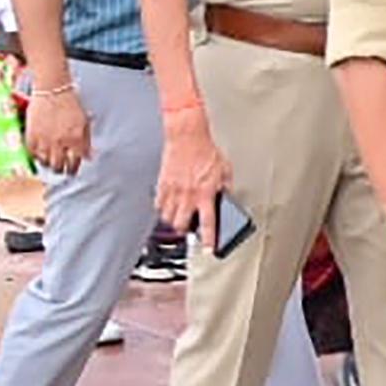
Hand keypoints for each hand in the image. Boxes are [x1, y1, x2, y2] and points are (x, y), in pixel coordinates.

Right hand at [24, 78, 91, 174]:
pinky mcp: (31, 135)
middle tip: (60, 168)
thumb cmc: (70, 103)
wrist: (53, 90)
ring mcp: (44, 139)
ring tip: (50, 161)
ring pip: (45, 162)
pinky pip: (32, 152)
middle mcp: (60, 142)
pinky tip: (39, 153)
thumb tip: (88, 157)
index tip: (71, 170)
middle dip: (60, 169)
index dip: (73, 169)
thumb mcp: (84, 122)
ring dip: (48, 163)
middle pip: (59, 166)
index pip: (75, 163)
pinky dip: (36, 155)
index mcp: (75, 139)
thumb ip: (86, 141)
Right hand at [154, 106, 229, 234]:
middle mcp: (188, 195)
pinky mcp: (162, 184)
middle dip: (185, 230)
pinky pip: (158, 204)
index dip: (209, 239)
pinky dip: (162, 209)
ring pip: (167, 217)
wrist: (187, 137)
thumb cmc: (206, 151)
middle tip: (188, 229)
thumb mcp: (225, 170)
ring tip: (178, 218)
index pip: (208, 223)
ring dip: (173, 220)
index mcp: (206, 194)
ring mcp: (173, 191)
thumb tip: (226, 196)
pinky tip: (167, 207)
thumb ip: (225, 187)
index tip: (209, 248)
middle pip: (181, 224)